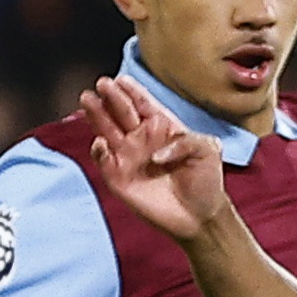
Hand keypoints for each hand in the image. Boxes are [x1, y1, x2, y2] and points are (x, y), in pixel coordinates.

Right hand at [76, 75, 229, 243]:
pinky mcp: (118, 177)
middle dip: (111, 97)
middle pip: (121, 112)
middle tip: (102, 84)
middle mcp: (141, 138)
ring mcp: (127, 156)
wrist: (200, 216)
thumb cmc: (205, 181)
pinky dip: (99, 151)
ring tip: (88, 99)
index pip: (143, 104)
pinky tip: (101, 142)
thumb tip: (155, 153)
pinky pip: (103, 160)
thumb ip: (187, 141)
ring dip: (96, 115)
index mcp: (161, 127)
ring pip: (106, 130)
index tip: (121, 79)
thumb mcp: (208, 150)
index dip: (132, 91)